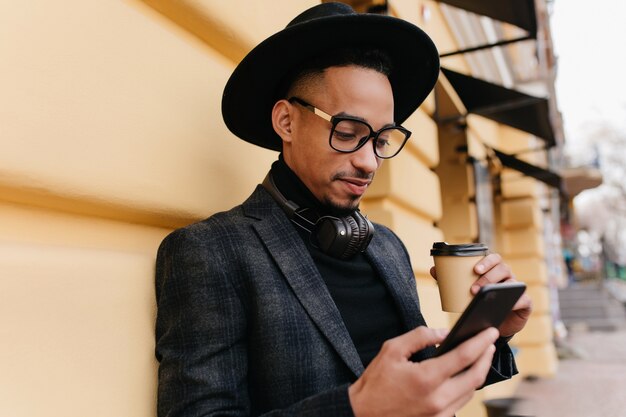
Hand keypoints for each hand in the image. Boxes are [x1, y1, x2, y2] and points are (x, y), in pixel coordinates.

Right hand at [349, 326, 498, 416]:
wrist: (363, 414)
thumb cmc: (375, 382)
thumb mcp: (392, 350)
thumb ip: (419, 337)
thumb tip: (443, 333)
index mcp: (427, 378)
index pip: (464, 357)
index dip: (481, 342)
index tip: (491, 332)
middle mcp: (438, 399)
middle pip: (476, 377)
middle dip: (486, 358)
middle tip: (490, 343)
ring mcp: (440, 414)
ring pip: (470, 392)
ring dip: (478, 373)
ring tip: (479, 357)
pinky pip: (460, 404)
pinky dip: (465, 388)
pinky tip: (462, 376)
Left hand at [431, 253, 531, 337]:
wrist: (496, 324)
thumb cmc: (480, 303)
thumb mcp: (466, 291)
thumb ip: (451, 280)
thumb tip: (434, 270)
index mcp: (494, 270)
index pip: (494, 258)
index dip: (486, 261)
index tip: (474, 269)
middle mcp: (508, 276)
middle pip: (503, 268)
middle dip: (488, 276)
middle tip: (473, 288)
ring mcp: (517, 289)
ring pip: (513, 282)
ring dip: (498, 288)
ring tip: (483, 296)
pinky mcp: (525, 303)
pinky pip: (523, 299)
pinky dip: (516, 301)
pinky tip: (508, 304)